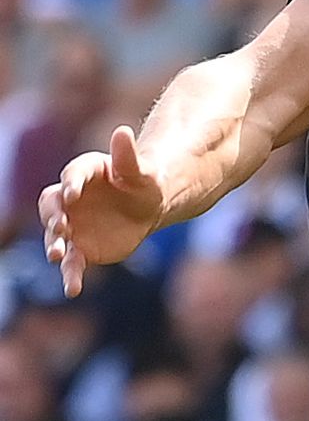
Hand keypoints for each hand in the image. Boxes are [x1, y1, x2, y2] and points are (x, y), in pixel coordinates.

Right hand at [39, 127, 165, 295]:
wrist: (145, 208)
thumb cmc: (143, 183)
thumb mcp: (141, 171)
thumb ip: (128, 156)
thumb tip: (122, 131)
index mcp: (83, 174)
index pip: (71, 177)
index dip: (71, 184)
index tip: (72, 193)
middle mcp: (68, 200)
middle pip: (52, 207)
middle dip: (53, 216)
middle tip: (61, 227)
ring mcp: (71, 225)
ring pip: (55, 236)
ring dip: (53, 245)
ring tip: (56, 255)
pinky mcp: (80, 248)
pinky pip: (72, 263)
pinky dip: (70, 276)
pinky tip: (73, 290)